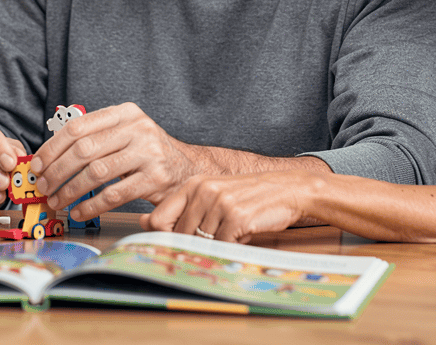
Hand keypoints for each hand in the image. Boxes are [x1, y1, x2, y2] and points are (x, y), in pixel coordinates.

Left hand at [31, 102, 196, 219]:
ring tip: (57, 200)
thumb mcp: (126, 133)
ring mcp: (148, 153)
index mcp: (125, 112)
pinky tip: (78, 211)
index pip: (78, 127)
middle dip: (57, 171)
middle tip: (43, 186)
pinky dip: (91, 206)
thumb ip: (95, 137)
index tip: (37, 164)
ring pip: (96, 173)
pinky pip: (113, 195)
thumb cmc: (147, 152)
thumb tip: (48, 157)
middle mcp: (138, 128)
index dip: (52, 147)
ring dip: (70, 190)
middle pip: (84, 150)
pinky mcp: (155, 179)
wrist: (188, 168)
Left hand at [140, 171, 311, 242]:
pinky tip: (242, 236)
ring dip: (215, 248)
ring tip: (230, 235)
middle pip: (178, 236)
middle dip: (191, 248)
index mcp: (193, 185)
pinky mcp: (236, 217)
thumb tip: (146, 223)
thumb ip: (182, 209)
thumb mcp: (213, 195)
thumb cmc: (249, 196)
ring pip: (200, 244)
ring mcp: (219, 203)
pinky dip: (231, 249)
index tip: (167, 250)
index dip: (160, 240)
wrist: (288, 189)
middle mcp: (203, 191)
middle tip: (208, 247)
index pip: (158, 219)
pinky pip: (222, 247)